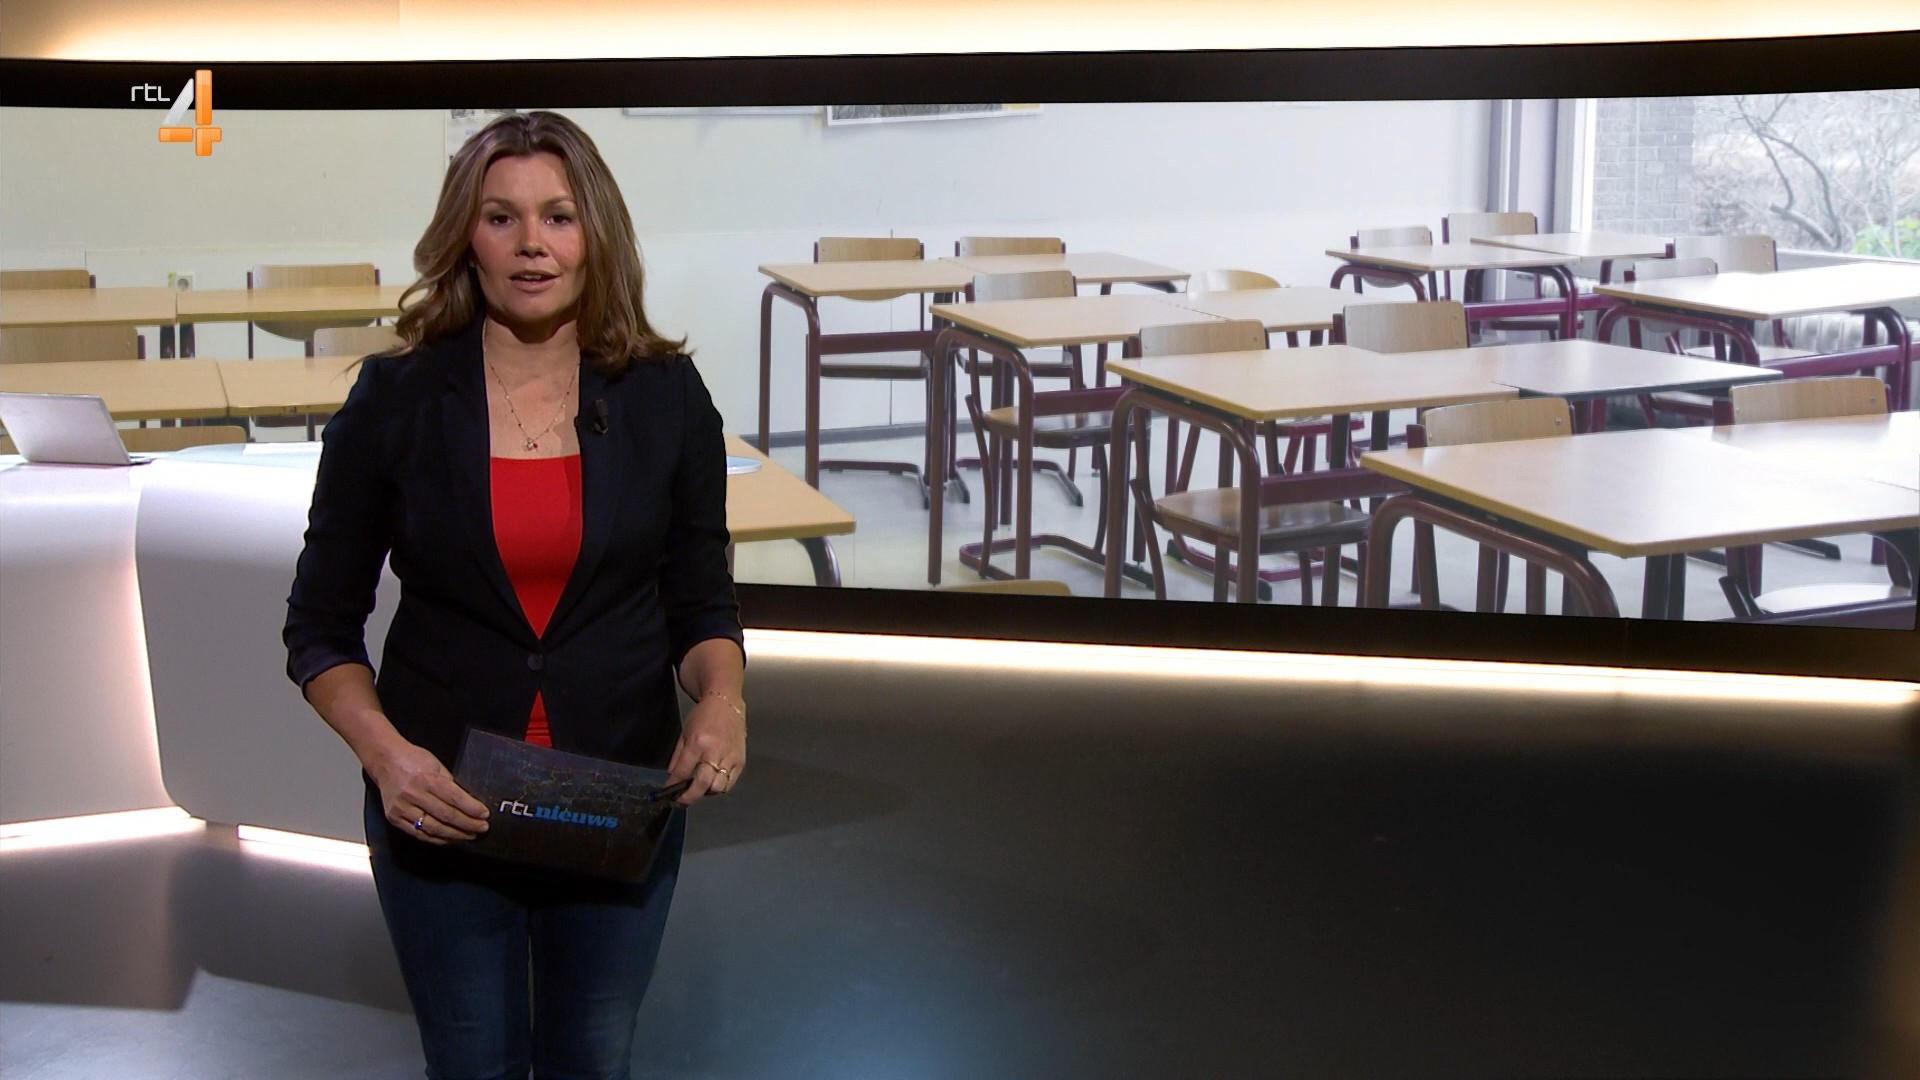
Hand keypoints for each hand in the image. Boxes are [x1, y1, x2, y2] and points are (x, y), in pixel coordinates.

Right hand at [370, 739, 489, 844]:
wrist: (385, 760)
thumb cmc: (412, 760)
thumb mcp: (437, 766)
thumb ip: (450, 784)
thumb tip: (469, 804)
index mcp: (426, 779)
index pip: (454, 798)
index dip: (472, 809)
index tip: (484, 815)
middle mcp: (413, 794)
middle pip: (446, 815)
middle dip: (467, 824)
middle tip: (481, 828)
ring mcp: (402, 808)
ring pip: (433, 828)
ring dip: (454, 835)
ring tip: (468, 835)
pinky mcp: (395, 818)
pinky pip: (419, 834)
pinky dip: (436, 838)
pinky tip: (448, 838)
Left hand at [666, 694, 746, 805]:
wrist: (726, 702)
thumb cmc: (704, 715)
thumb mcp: (684, 732)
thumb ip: (678, 756)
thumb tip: (672, 776)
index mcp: (698, 742)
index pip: (682, 771)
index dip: (673, 785)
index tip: (668, 792)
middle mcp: (715, 751)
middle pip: (702, 784)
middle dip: (689, 797)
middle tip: (681, 801)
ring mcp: (730, 757)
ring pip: (718, 787)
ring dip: (706, 792)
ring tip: (698, 790)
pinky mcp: (740, 761)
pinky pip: (730, 782)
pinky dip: (720, 787)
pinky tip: (712, 783)